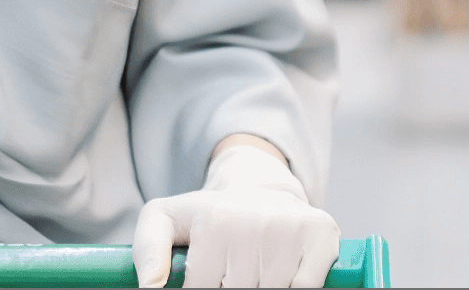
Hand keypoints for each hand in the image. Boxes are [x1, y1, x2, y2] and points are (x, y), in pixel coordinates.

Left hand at [132, 141, 338, 287]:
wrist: (261, 189)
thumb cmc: (209, 216)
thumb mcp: (165, 219)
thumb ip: (147, 249)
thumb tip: (149, 287)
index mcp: (214, 222)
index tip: (213, 278)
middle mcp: (253, 222)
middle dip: (233, 288)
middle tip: (234, 271)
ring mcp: (290, 228)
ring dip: (262, 287)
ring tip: (256, 269)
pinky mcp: (321, 235)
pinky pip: (306, 289)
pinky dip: (295, 287)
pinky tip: (283, 272)